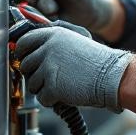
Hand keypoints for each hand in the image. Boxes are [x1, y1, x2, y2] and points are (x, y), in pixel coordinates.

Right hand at [10, 0, 117, 34]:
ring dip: (39, 11)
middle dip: (33, 1)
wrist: (91, 13)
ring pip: (23, 8)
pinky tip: (53, 18)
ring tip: (55, 11)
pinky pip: (28, 19)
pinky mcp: (36, 18)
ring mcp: (33, 3)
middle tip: (51, 7)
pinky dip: (40, 19)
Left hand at [14, 26, 131, 111]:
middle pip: (25, 65)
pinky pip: (41, 98)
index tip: (27, 60)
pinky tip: (65, 94)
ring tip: (63, 84)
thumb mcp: (74, 38)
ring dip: (44, 89)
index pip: (23, 42)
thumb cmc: (95, 60)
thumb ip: (51, 39)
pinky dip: (52, 101)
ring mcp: (49, 67)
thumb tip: (25, 44)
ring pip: (32, 84)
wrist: (112, 76)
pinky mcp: (52, 86)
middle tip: (52, 77)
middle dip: (35, 75)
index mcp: (52, 34)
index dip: (23, 54)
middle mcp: (48, 48)